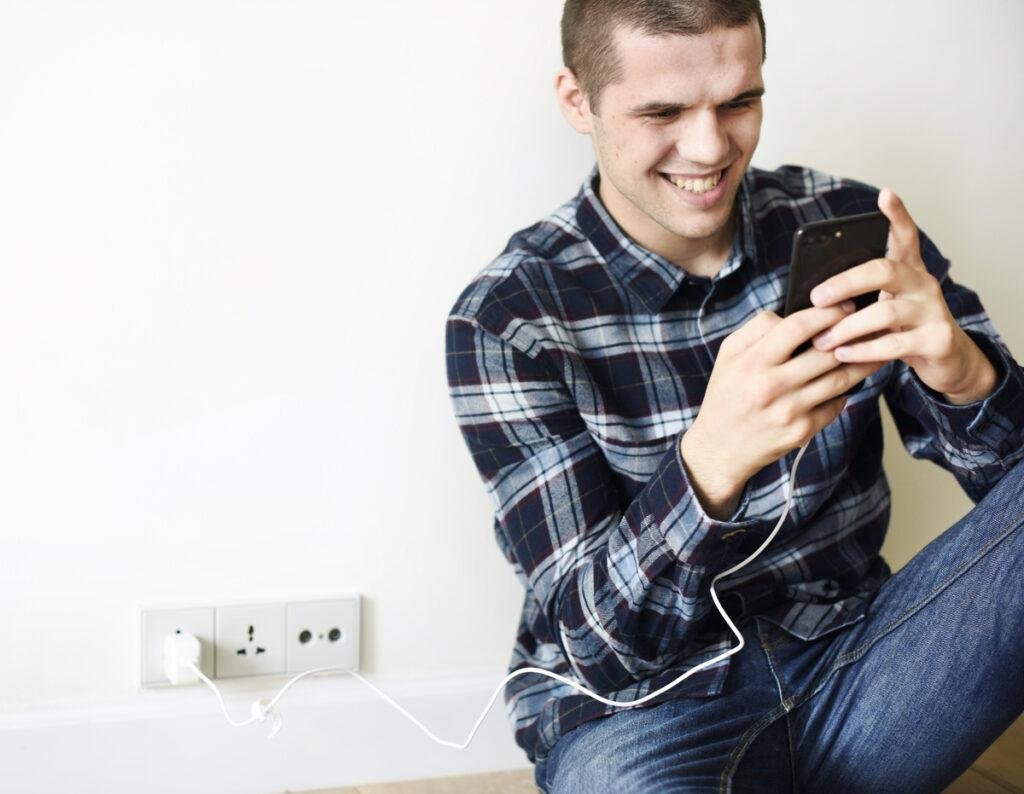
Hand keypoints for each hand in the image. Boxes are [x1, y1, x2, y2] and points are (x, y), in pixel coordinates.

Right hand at [682, 303, 884, 503]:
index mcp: (752, 363)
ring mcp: (789, 411)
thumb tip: (792, 313)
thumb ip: (756, 329)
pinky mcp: (802, 431)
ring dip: (862, 362)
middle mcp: (771, 387)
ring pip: (839, 380)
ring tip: (877, 349)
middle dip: (852, 335)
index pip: (796, 328)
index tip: (844, 305)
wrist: (719, 448)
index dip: (825, 314)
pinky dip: (845, 391)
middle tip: (870, 324)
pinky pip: (835, 405)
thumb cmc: (725, 394)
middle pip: (825, 353)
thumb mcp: (728, 355)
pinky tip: (852, 381)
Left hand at [807, 188, 994, 403]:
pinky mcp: (938, 340)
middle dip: (845, 282)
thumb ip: (860, 297)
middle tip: (816, 298)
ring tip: (822, 341)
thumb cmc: (902, 329)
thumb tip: (811, 298)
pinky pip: (894, 343)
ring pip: (885, 312)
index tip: (884, 194)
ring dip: (847, 328)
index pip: (905, 236)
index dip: (897, 215)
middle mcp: (924, 284)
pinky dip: (863, 350)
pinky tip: (842, 355)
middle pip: (884, 270)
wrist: (945, 361)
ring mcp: (934, 310)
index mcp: (909, 271)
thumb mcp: (883, 306)